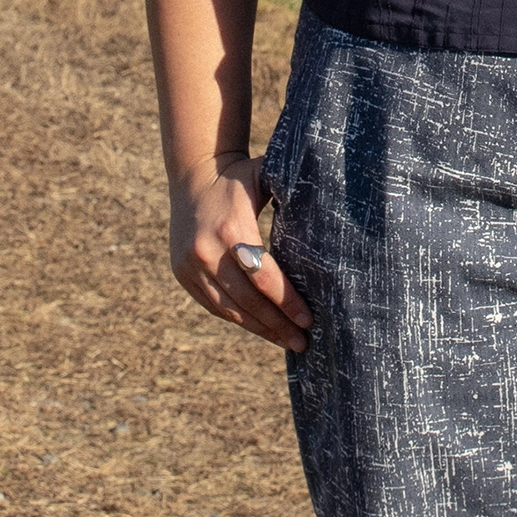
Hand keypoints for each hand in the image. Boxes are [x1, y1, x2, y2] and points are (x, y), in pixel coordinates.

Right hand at [169, 154, 312, 351]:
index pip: (264, 276)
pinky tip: (261, 327)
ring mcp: (190, 265)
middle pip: (247, 299)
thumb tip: (334, 216)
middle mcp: (206, 250)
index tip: (309, 319)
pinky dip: (238, 318)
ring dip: (260, 328)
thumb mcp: (266, 178)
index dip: (287, 301)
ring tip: (287, 341)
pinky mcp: (182, 273)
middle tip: (304, 342)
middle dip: (278, 324)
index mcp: (231, 228)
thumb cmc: (242, 177)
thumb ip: (293, 196)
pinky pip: (213, 304)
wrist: (194, 174)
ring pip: (229, 308)